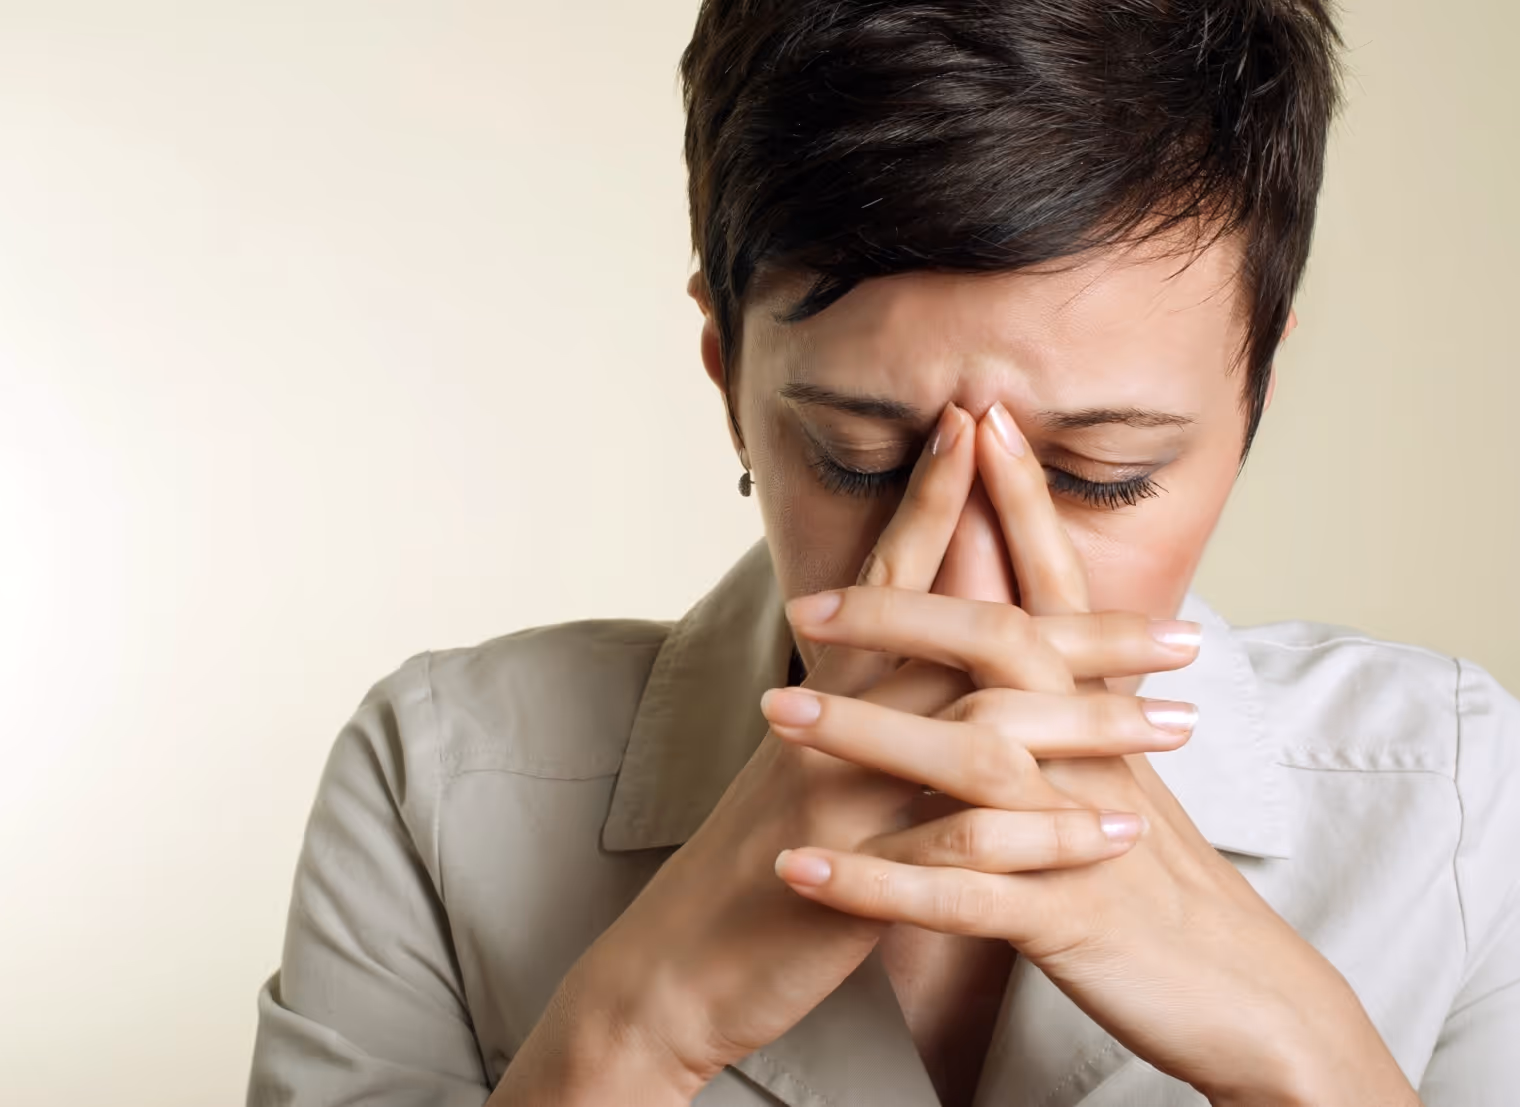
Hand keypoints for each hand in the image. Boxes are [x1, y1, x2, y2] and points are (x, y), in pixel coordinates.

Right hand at [494, 404, 1205, 1102]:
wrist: (677, 963)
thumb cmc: (758, 864)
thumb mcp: (811, 767)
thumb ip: (869, 709)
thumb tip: (929, 667)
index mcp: (829, 692)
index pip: (894, 577)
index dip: (934, 498)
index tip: (982, 424)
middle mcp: (835, 722)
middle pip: (964, 639)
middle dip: (1077, 626)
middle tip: (1179, 629)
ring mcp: (841, 790)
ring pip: (978, 727)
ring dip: (1087, 720)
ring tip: (1176, 724)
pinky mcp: (854, 868)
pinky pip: (961, 838)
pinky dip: (1045, 831)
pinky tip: (1116, 833)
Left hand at [768, 402, 1419, 1106]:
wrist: (1251, 998)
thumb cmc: (1166, 883)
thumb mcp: (1122, 778)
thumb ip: (1074, 706)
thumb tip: (1030, 641)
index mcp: (1106, 718)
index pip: (1056, 589)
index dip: (1018, 504)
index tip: (974, 422)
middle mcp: (1098, 755)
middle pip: (1002, 652)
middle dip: (906, 611)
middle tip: (807, 596)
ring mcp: (1082, 832)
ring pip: (970, 761)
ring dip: (867, 733)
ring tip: (774, 712)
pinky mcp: (1067, 917)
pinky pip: (958, 895)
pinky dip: (873, 883)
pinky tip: (799, 872)